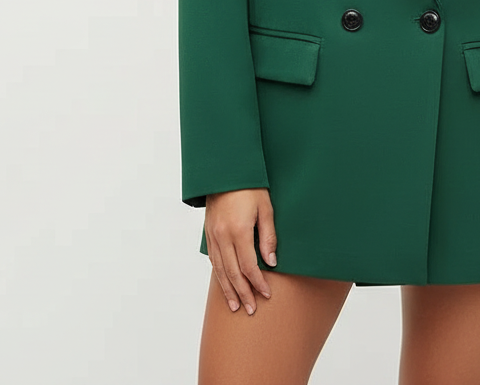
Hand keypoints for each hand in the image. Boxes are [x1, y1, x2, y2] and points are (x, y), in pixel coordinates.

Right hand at [204, 188, 277, 313]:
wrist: (225, 170)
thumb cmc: (250, 185)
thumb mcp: (266, 208)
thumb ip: (268, 237)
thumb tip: (271, 263)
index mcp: (238, 231)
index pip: (249, 266)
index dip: (258, 283)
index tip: (266, 294)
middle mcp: (222, 236)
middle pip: (233, 273)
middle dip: (243, 293)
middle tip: (250, 309)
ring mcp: (213, 235)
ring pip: (220, 269)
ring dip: (228, 289)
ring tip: (235, 305)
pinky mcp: (208, 232)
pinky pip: (213, 259)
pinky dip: (219, 274)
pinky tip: (224, 283)